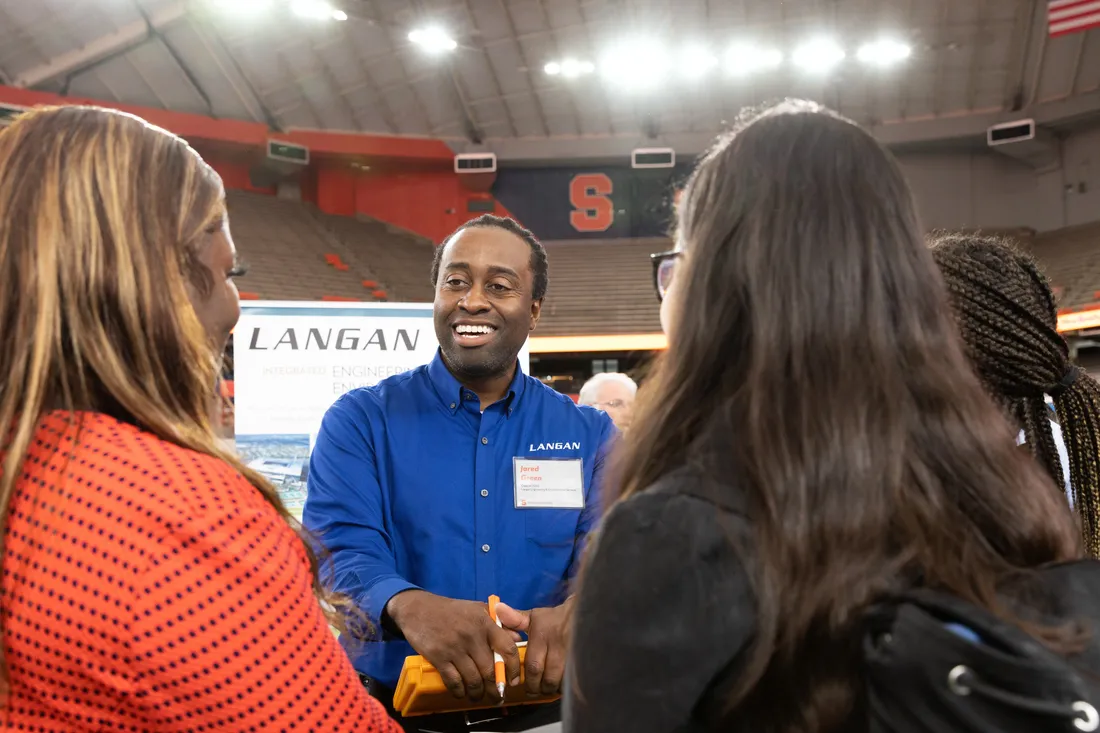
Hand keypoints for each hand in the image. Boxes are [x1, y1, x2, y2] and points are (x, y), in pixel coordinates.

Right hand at [385, 590, 520, 700]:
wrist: (418, 609)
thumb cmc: (451, 610)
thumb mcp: (476, 609)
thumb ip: (498, 623)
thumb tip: (517, 638)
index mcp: (485, 622)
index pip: (508, 648)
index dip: (513, 668)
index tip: (513, 681)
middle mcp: (472, 636)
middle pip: (490, 670)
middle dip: (495, 689)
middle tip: (497, 697)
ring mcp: (454, 647)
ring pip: (473, 679)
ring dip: (478, 693)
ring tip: (478, 697)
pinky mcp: (438, 657)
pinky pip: (453, 681)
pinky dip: (459, 692)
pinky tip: (461, 693)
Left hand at [495, 596, 573, 696]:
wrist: (582, 613)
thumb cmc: (554, 619)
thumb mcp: (535, 616)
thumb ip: (515, 618)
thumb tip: (497, 609)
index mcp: (542, 636)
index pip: (533, 665)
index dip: (529, 681)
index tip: (524, 685)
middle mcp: (558, 646)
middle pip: (548, 678)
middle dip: (540, 688)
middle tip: (535, 690)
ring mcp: (572, 654)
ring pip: (561, 681)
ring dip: (553, 688)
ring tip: (547, 687)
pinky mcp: (582, 660)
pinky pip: (573, 680)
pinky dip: (565, 686)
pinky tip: (560, 683)